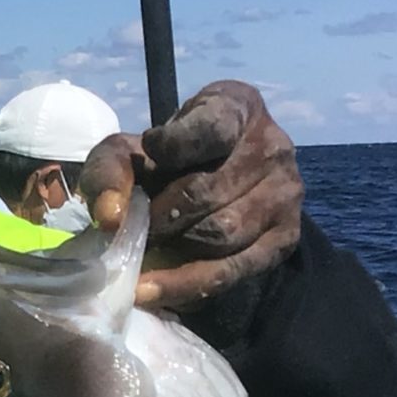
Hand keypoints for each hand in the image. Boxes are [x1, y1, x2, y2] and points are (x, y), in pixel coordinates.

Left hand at [78, 79, 302, 307]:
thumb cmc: (167, 160)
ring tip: (146, 252)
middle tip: (136, 228)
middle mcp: (273, 146)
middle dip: (160, 217)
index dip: (172, 146)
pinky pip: (233, 270)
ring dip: (173, 249)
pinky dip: (185, 283)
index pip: (209, 128)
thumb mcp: (132, 150)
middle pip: (206, 192)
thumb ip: (110, 170)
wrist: (216, 182)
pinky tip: (153, 289)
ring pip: (221, 234)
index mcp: (238, 107)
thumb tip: (111, 218)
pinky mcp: (284, 238)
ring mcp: (285, 193)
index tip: (150, 154)